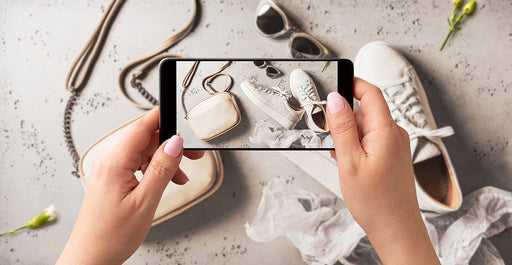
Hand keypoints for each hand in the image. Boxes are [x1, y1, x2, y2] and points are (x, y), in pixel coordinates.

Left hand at [57, 108, 203, 264]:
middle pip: (145, 139)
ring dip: (164, 160)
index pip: (141, 127)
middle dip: (170, 144)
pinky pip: (136, 166)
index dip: (163, 118)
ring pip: (143, 153)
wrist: (91, 258)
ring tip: (180, 176)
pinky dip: (154, 170)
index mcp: (115, 163)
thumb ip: (162, 168)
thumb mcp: (145, 201)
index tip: (181, 117)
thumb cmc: (111, 236)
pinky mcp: (112, 180)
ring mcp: (109, 171)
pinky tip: (165, 181)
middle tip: (193, 154)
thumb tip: (175, 143)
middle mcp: (109, 163)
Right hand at [326, 78, 439, 264]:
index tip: (333, 84)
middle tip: (331, 141)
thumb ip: (342, 128)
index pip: (370, 92)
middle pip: (364, 111)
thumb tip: (335, 100)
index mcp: (386, 132)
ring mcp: (395, 145)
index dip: (351, 83)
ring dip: (349, 137)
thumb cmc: (376, 202)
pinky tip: (351, 165)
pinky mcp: (392, 154)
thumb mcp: (350, 162)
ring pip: (365, 127)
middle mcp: (394, 134)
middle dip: (344, 121)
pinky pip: (370, 140)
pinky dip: (356, 147)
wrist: (395, 228)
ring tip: (343, 161)